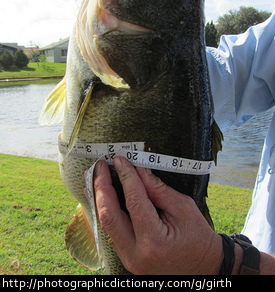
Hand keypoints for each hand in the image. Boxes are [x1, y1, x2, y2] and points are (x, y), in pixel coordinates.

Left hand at [93, 156, 222, 274]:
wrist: (201, 266)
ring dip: (98, 197)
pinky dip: (105, 210)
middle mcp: (136, 253)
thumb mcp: (183, 208)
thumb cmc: (198, 237)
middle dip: (101, 187)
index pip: (134, 202)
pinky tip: (100, 196)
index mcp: (154, 242)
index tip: (120, 160)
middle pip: (109, 216)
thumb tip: (138, 170)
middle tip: (100, 166)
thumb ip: (157, 189)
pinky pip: (110, 230)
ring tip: (94, 176)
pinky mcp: (126, 256)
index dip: (126, 177)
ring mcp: (128, 258)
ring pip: (105, 224)